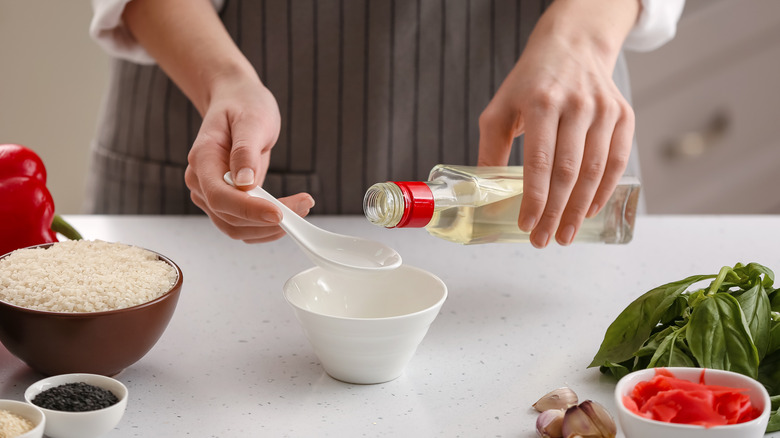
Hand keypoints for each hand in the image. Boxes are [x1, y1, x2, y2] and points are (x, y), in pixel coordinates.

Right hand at [184, 72, 314, 242]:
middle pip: (230, 218)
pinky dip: (266, 227)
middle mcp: (201, 182)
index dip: (249, 210)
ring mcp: (211, 195)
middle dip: (268, 221)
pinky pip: (244, 225)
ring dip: (270, 228)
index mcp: (202, 159)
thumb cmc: (244, 106)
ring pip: (237, 228)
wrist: (236, 102)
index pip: (220, 196)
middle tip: (305, 205)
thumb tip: (244, 183)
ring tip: (302, 207)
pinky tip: (290, 213)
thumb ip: (245, 151)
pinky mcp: (227, 202)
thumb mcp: (252, 120)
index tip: (280, 213)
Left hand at [477, 0, 638, 247]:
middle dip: (556, 213)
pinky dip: (604, 190)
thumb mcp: (500, 108)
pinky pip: (617, 161)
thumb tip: (483, 194)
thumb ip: (491, 149)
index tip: (525, 225)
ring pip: (595, 171)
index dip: (535, 198)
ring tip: (565, 235)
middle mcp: (576, 105)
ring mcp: (603, 110)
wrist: (571, 47)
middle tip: (544, 240)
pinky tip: (589, 210)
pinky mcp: (623, 115)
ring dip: (580, 209)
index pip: (539, 162)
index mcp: (541, 102)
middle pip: (569, 172)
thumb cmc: (530, 83)